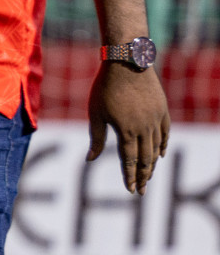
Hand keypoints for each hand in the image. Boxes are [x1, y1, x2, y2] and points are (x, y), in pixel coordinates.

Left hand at [88, 62, 169, 194]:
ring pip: (156, 148)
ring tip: (148, 176)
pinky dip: (163, 145)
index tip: (130, 189)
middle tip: (141, 191)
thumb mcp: (96, 113)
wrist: (127, 63)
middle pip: (146, 158)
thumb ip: (95, 138)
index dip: (129, 176)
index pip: (129, 160)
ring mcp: (156, 119)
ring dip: (152, 164)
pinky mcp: (162, 110)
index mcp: (126, 131)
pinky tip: (160, 154)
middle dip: (143, 176)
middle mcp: (144, 128)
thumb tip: (90, 160)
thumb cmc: (105, 87)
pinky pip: (165, 133)